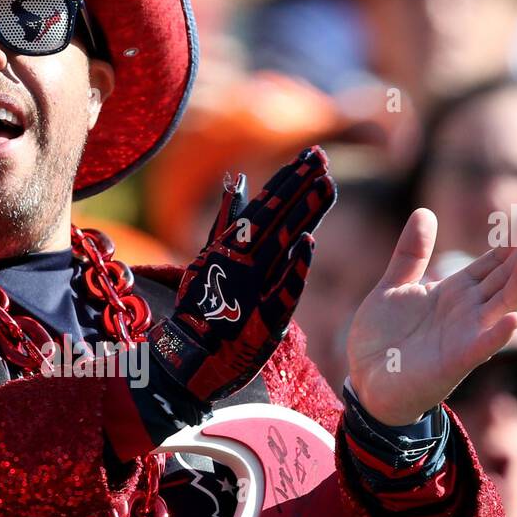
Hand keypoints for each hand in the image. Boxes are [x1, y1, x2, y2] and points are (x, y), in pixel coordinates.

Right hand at [149, 147, 335, 404]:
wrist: (190, 360)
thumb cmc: (199, 311)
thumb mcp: (208, 259)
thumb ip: (226, 222)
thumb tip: (238, 182)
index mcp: (229, 247)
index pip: (266, 206)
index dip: (289, 180)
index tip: (312, 156)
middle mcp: (241, 263)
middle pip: (275, 218)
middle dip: (299, 186)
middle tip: (321, 157)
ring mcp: (252, 289)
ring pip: (280, 245)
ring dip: (303, 215)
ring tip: (327, 186)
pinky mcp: (263, 319)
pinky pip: (280, 291)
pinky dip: (292, 268)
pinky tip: (308, 244)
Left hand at [346, 209, 516, 424]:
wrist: (366, 382)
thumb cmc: (382, 339)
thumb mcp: (392, 288)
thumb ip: (411, 254)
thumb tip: (425, 212)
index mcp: (454, 291)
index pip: (491, 261)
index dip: (510, 240)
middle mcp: (467, 311)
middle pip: (505, 277)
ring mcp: (464, 335)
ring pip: (501, 305)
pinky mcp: (455, 361)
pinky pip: (483, 346)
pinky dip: (499, 333)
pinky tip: (516, 318)